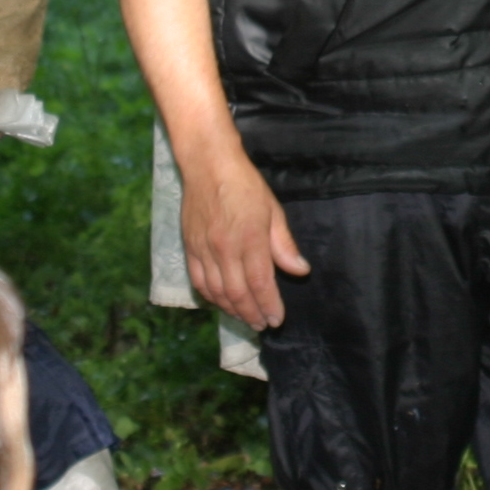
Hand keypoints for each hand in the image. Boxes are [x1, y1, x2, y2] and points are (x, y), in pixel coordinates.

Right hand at [181, 141, 310, 328]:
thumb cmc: (245, 185)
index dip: (269, 306)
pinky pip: (199, 281)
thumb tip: (300, 271)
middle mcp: (225, 249)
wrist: (208, 165)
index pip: (260, 284)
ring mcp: (204, 249)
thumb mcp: (273, 211)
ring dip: (232, 310)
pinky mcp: (189, 247)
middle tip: (262, 325)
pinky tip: (221, 302)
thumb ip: (284, 245)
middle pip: (238, 294)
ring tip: (245, 318)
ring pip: (217, 292)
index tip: (277, 319)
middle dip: (252, 314)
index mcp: (250, 239)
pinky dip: (210, 297)